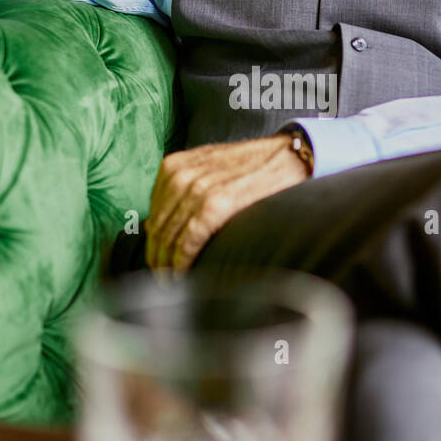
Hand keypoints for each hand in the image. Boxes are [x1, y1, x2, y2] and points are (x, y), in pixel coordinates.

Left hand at [144, 135, 308, 271]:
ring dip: (167, 264)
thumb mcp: (208, 169)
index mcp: (173, 167)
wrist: (288, 157)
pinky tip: (183, 275)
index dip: (153, 242)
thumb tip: (154, 228)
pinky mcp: (215, 204)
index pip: (152, 213)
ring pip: (169, 237)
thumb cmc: (251, 167)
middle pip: (158, 228)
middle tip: (162, 279)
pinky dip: (182, 261)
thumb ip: (181, 192)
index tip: (158, 261)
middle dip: (158, 257)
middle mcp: (181, 175)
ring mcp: (197, 189)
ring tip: (171, 284)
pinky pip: (188, 241)